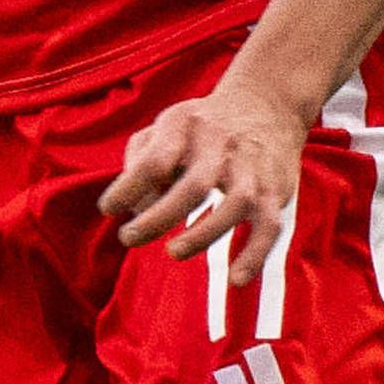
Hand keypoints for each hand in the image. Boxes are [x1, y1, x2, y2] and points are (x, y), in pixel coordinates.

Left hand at [100, 76, 307, 274]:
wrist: (266, 104)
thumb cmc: (200, 127)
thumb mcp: (165, 127)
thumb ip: (141, 159)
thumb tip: (133, 207)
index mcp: (186, 126)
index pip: (155, 160)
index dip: (128, 186)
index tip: (107, 210)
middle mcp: (221, 145)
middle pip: (193, 185)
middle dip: (159, 217)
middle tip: (128, 238)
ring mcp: (252, 169)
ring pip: (235, 205)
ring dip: (204, 234)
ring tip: (172, 253)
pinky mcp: (275, 191)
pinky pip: (270, 226)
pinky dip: (255, 255)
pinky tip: (235, 279)